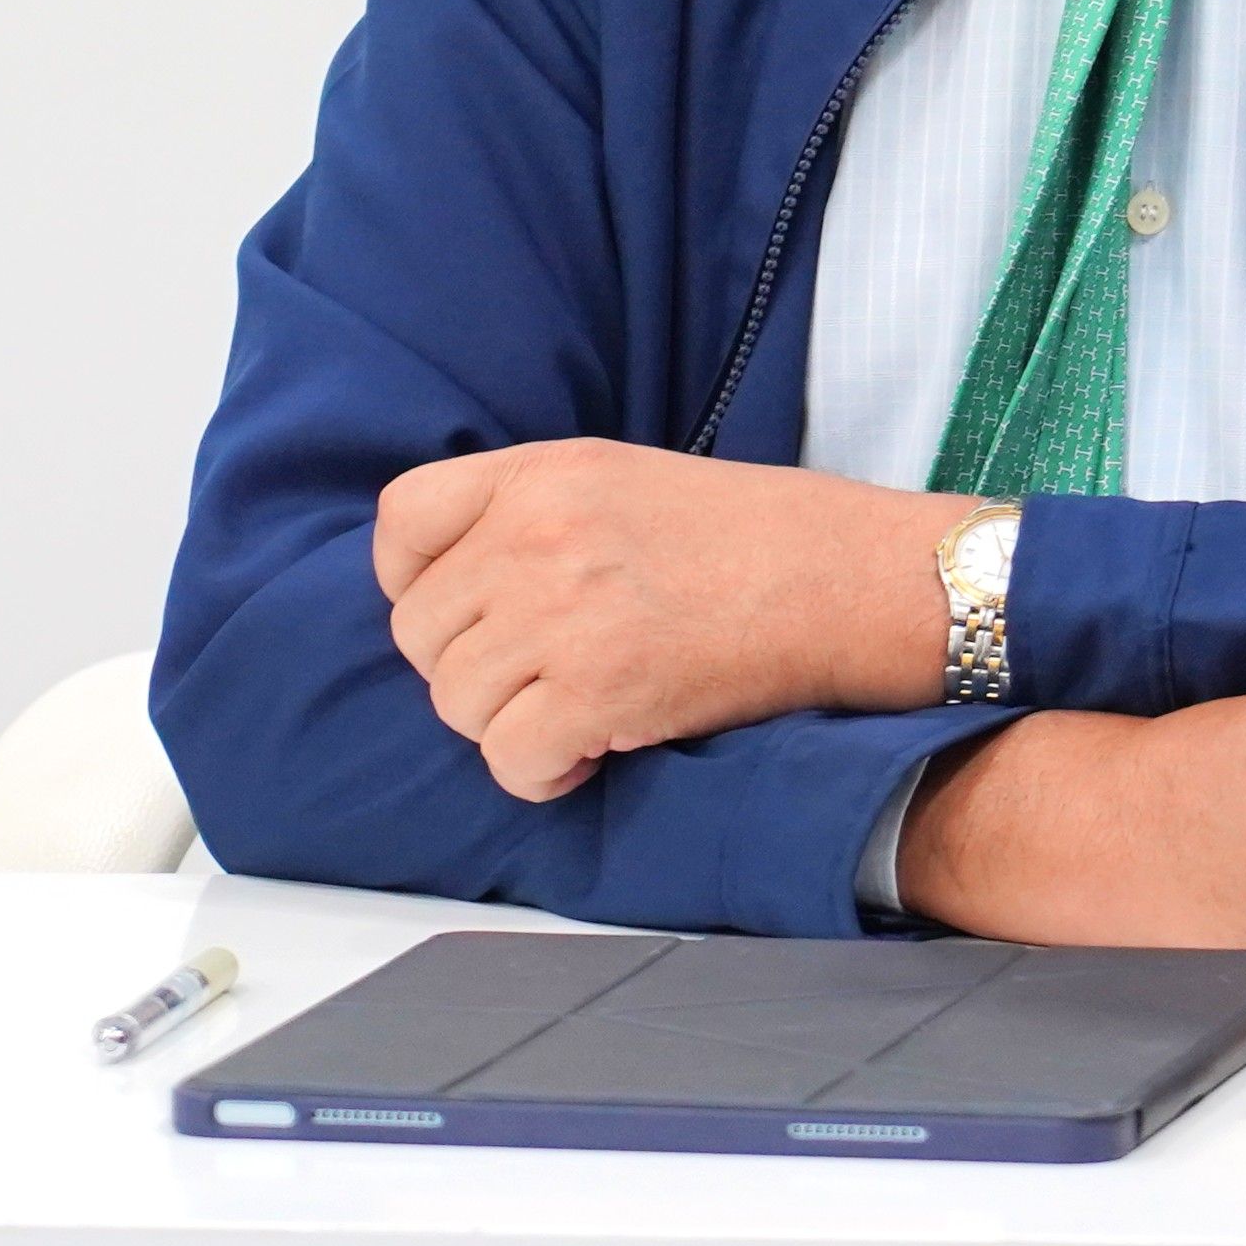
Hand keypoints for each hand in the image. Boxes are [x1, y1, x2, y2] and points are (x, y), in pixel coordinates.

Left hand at [374, 441, 963, 800]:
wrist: (842, 577)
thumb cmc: (750, 535)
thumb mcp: (620, 479)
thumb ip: (530, 515)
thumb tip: (458, 586)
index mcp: (543, 472)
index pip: (403, 523)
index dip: (414, 582)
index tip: (461, 612)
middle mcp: (537, 533)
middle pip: (421, 633)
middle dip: (474, 668)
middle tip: (546, 672)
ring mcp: (561, 610)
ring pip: (456, 704)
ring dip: (510, 724)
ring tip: (583, 706)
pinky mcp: (594, 689)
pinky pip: (508, 761)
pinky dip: (544, 772)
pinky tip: (597, 746)